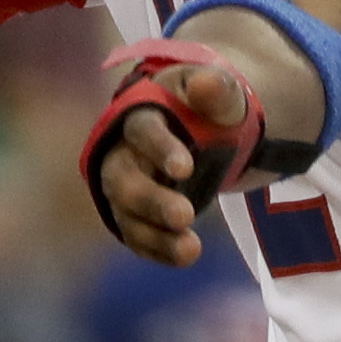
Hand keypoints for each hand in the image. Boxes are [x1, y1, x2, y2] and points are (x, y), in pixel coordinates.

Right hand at [94, 62, 248, 266]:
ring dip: (155, 234)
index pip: (142, 131)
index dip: (160, 149)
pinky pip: (137, 236)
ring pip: (127, 213)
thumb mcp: (218, 94)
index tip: (185, 169)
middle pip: (125, 179)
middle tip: (185, 215)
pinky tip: (184, 258)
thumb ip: (216, 89)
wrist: (198, 128)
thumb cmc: (204, 107)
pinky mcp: (133, 214)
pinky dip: (158, 250)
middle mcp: (122, 153)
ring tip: (190, 249)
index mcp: (141, 115)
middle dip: (152, 200)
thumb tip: (208, 83)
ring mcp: (124, 187)